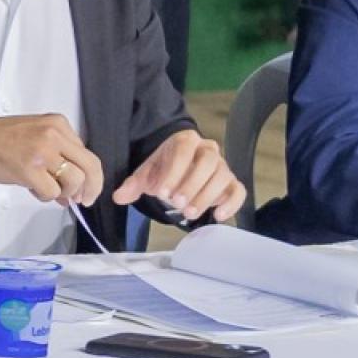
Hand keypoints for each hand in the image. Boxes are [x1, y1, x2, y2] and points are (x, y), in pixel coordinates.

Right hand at [0, 114, 103, 205]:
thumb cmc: (0, 140)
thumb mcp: (36, 137)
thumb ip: (58, 158)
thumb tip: (73, 190)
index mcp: (58, 124)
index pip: (87, 154)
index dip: (90, 177)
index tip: (84, 190)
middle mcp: (54, 134)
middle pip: (90, 167)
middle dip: (90, 189)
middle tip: (81, 201)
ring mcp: (43, 151)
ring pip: (74, 181)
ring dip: (64, 193)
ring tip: (45, 189)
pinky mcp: (30, 169)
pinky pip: (52, 192)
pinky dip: (45, 196)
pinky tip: (31, 188)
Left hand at [113, 130, 243, 224]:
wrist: (181, 168)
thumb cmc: (165, 168)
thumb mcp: (148, 173)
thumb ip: (134, 184)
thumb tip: (119, 197)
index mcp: (186, 141)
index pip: (184, 151)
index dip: (174, 172)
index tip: (162, 192)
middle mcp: (209, 150)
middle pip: (208, 162)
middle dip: (192, 184)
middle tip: (177, 203)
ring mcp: (223, 166)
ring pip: (223, 177)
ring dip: (207, 196)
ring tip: (189, 213)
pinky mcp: (231, 183)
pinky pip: (238, 191)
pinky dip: (232, 204)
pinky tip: (218, 216)